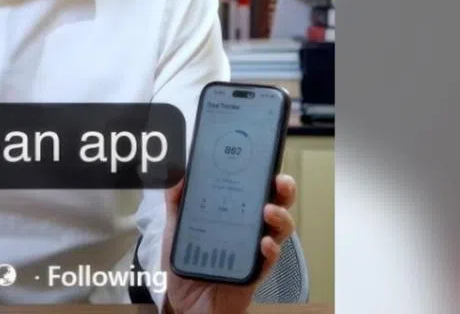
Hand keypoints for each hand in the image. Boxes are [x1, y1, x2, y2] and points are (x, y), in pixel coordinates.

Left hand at [161, 173, 296, 313]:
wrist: (186, 303)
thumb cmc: (187, 263)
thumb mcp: (177, 228)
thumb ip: (176, 202)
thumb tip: (178, 174)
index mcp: (234, 214)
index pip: (254, 189)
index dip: (264, 174)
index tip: (265, 160)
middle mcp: (249, 229)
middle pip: (276, 204)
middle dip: (283, 190)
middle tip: (280, 181)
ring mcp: (254, 250)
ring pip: (279, 230)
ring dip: (279, 217)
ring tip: (268, 210)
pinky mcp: (255, 272)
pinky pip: (269, 260)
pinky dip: (270, 250)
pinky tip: (264, 243)